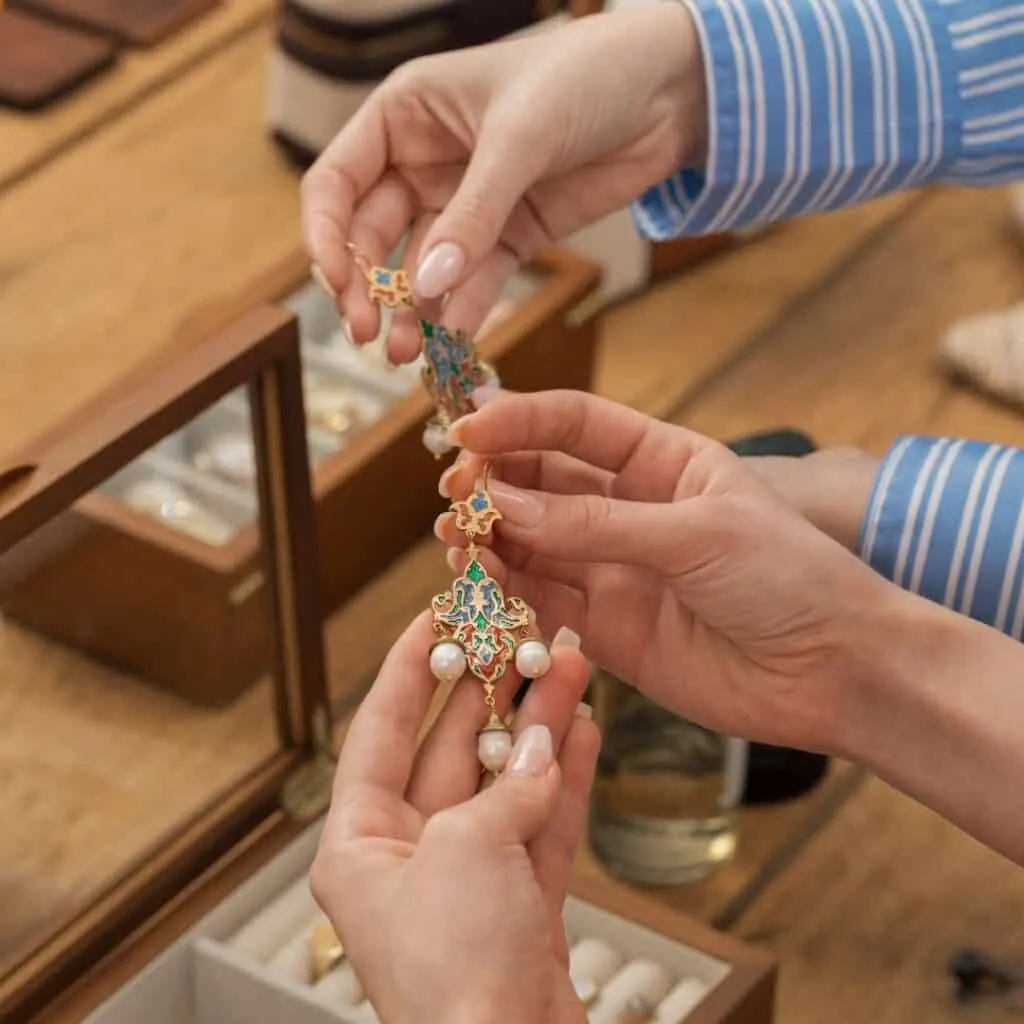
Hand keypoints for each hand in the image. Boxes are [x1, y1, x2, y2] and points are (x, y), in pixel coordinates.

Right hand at [301, 5, 705, 361]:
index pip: (337, 181)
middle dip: (367, 287)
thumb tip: (429, 285)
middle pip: (372, 236)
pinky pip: (474, 282)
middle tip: (368, 336)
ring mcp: (466, 204)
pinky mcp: (509, 236)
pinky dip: (462, 313)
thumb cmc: (586, 77)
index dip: (326, 234)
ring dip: (411, 313)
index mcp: (405, 115)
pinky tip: (452, 343)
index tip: (337, 284)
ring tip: (406, 357)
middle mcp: (425, 162)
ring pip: (421, 269)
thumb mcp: (521, 136)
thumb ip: (473, 213)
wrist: (670, 92)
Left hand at [311, 612, 598, 1023]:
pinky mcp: (519, 904)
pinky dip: (562, 778)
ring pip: (504, 781)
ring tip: (567, 665)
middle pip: (451, 750)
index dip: (409, 667)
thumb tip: (544, 746)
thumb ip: (510, 788)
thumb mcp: (470, 852)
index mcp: (360, 845)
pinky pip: (540, 822)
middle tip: (520, 636)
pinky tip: (582, 728)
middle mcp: (409, 858)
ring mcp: (468, 880)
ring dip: (537, 726)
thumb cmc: (455, 977)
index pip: (380, 730)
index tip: (435, 616)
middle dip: (491, 692)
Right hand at [436, 390, 898, 756]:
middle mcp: (632, 510)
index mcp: (664, 462)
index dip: (520, 420)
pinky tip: (476, 577)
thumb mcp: (696, 534)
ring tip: (452, 534)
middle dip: (494, 480)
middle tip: (452, 490)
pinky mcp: (607, 629)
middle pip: (544, 482)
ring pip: (533, 542)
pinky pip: (542, 601)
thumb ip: (597, 526)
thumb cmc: (789, 578)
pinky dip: (505, 589)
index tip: (467, 428)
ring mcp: (616, 570)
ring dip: (489, 535)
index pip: (577, 425)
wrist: (834, 671)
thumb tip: (503, 507)